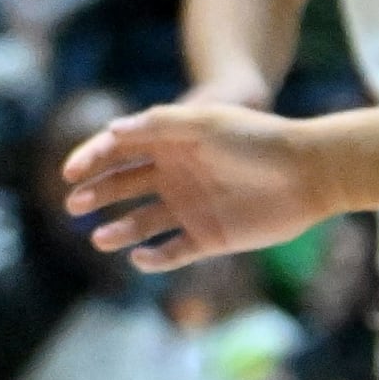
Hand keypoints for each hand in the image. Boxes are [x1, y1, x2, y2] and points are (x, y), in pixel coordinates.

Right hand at [60, 104, 337, 272]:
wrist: (307, 172)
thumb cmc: (256, 139)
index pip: (119, 150)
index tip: (71, 174)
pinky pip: (173, 253)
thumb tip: (111, 132)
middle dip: (96, 193)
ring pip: (142, 223)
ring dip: (118, 230)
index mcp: (170, 144)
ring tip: (100, 239)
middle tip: (74, 204)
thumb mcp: (205, 121)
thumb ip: (158, 124)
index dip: (91, 159)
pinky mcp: (209, 238)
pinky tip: (139, 258)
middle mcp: (175, 176)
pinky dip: (154, 258)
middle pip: (123, 186)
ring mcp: (191, 208)